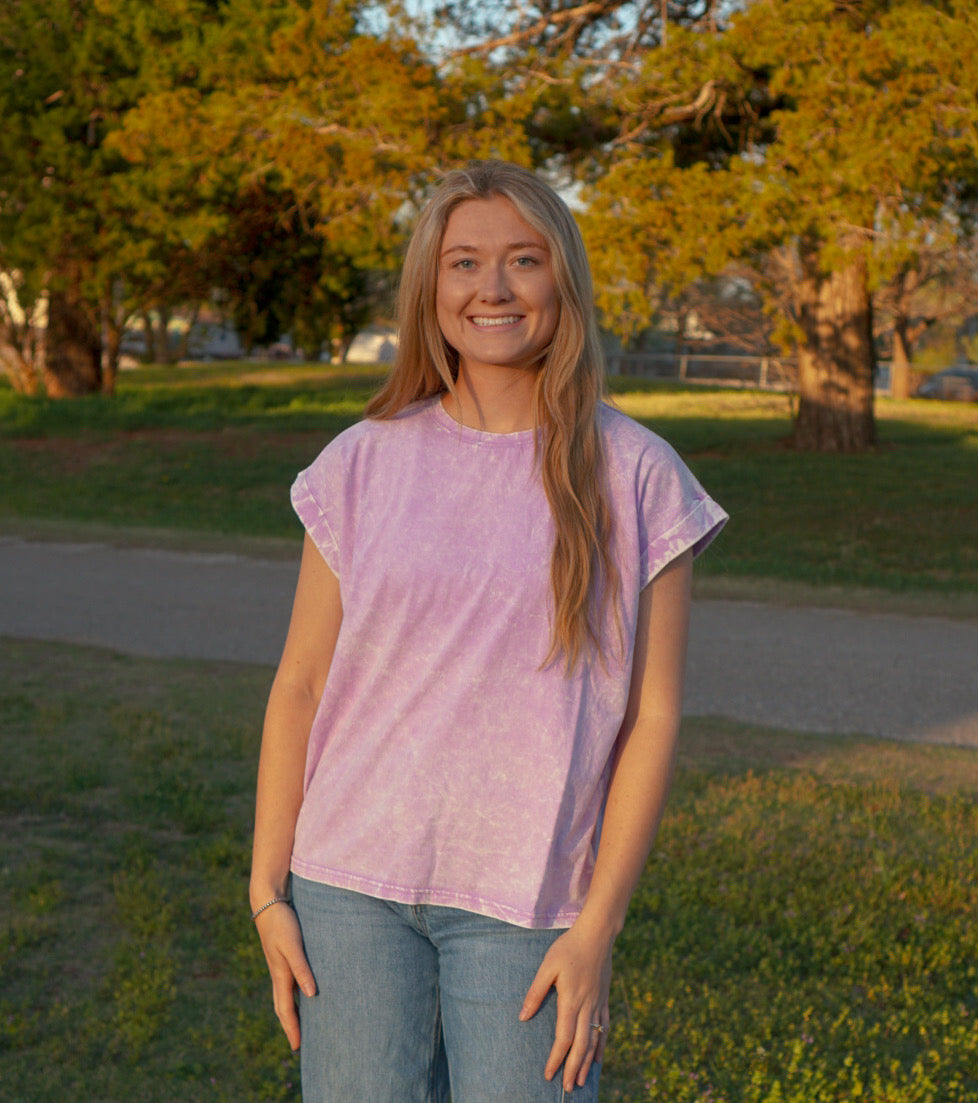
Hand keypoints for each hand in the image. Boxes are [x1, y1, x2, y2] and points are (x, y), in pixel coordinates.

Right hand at [254, 902, 316, 1050]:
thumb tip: (311, 995)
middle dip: (291, 1026)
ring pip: (286, 996)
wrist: (268, 903)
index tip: (297, 1048)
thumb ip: (302, 968)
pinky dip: (295, 994)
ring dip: (292, 1012)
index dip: (292, 1029)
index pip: (286, 1010)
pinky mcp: (283, 956)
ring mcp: (280, 965)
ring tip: (302, 1024)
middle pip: (284, 1007)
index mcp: (280, 975)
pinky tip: (304, 993)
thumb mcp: (293, 945)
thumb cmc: (282, 923)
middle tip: (299, 1044)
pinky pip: (289, 982)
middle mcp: (279, 974)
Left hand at [519, 920, 613, 1091]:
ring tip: (581, 1081)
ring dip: (588, 1063)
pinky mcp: (604, 999)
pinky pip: (605, 1028)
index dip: (557, 1058)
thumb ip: (536, 992)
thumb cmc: (568, 948)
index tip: (549, 1074)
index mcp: (571, 999)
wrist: (597, 934)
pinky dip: (602, 1046)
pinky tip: (598, 1059)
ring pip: (595, 1040)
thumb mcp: (547, 966)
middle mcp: (587, 1006)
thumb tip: (523, 1016)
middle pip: (582, 1045)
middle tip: (568, 1088)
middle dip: (573, 1068)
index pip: (564, 1037)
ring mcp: (598, 1003)